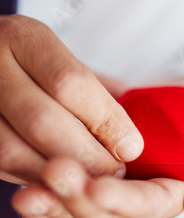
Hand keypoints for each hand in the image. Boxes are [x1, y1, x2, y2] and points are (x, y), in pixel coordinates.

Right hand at [0, 15, 143, 185]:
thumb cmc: (31, 60)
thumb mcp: (62, 57)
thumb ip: (97, 89)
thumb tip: (135, 135)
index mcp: (23, 37)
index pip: (70, 83)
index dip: (106, 121)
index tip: (131, 147)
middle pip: (42, 123)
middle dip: (88, 157)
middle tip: (116, 171)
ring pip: (14, 152)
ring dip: (61, 176)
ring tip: (91, 181)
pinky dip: (34, 180)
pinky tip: (58, 181)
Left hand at [12, 77, 183, 217]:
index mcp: (175, 193)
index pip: (150, 206)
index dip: (124, 202)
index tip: (96, 187)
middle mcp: (140, 195)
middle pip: (107, 215)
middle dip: (79, 201)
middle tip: (53, 176)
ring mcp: (114, 182)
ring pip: (80, 206)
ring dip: (54, 201)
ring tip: (28, 194)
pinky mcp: (92, 164)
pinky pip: (67, 183)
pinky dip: (43, 188)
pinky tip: (24, 187)